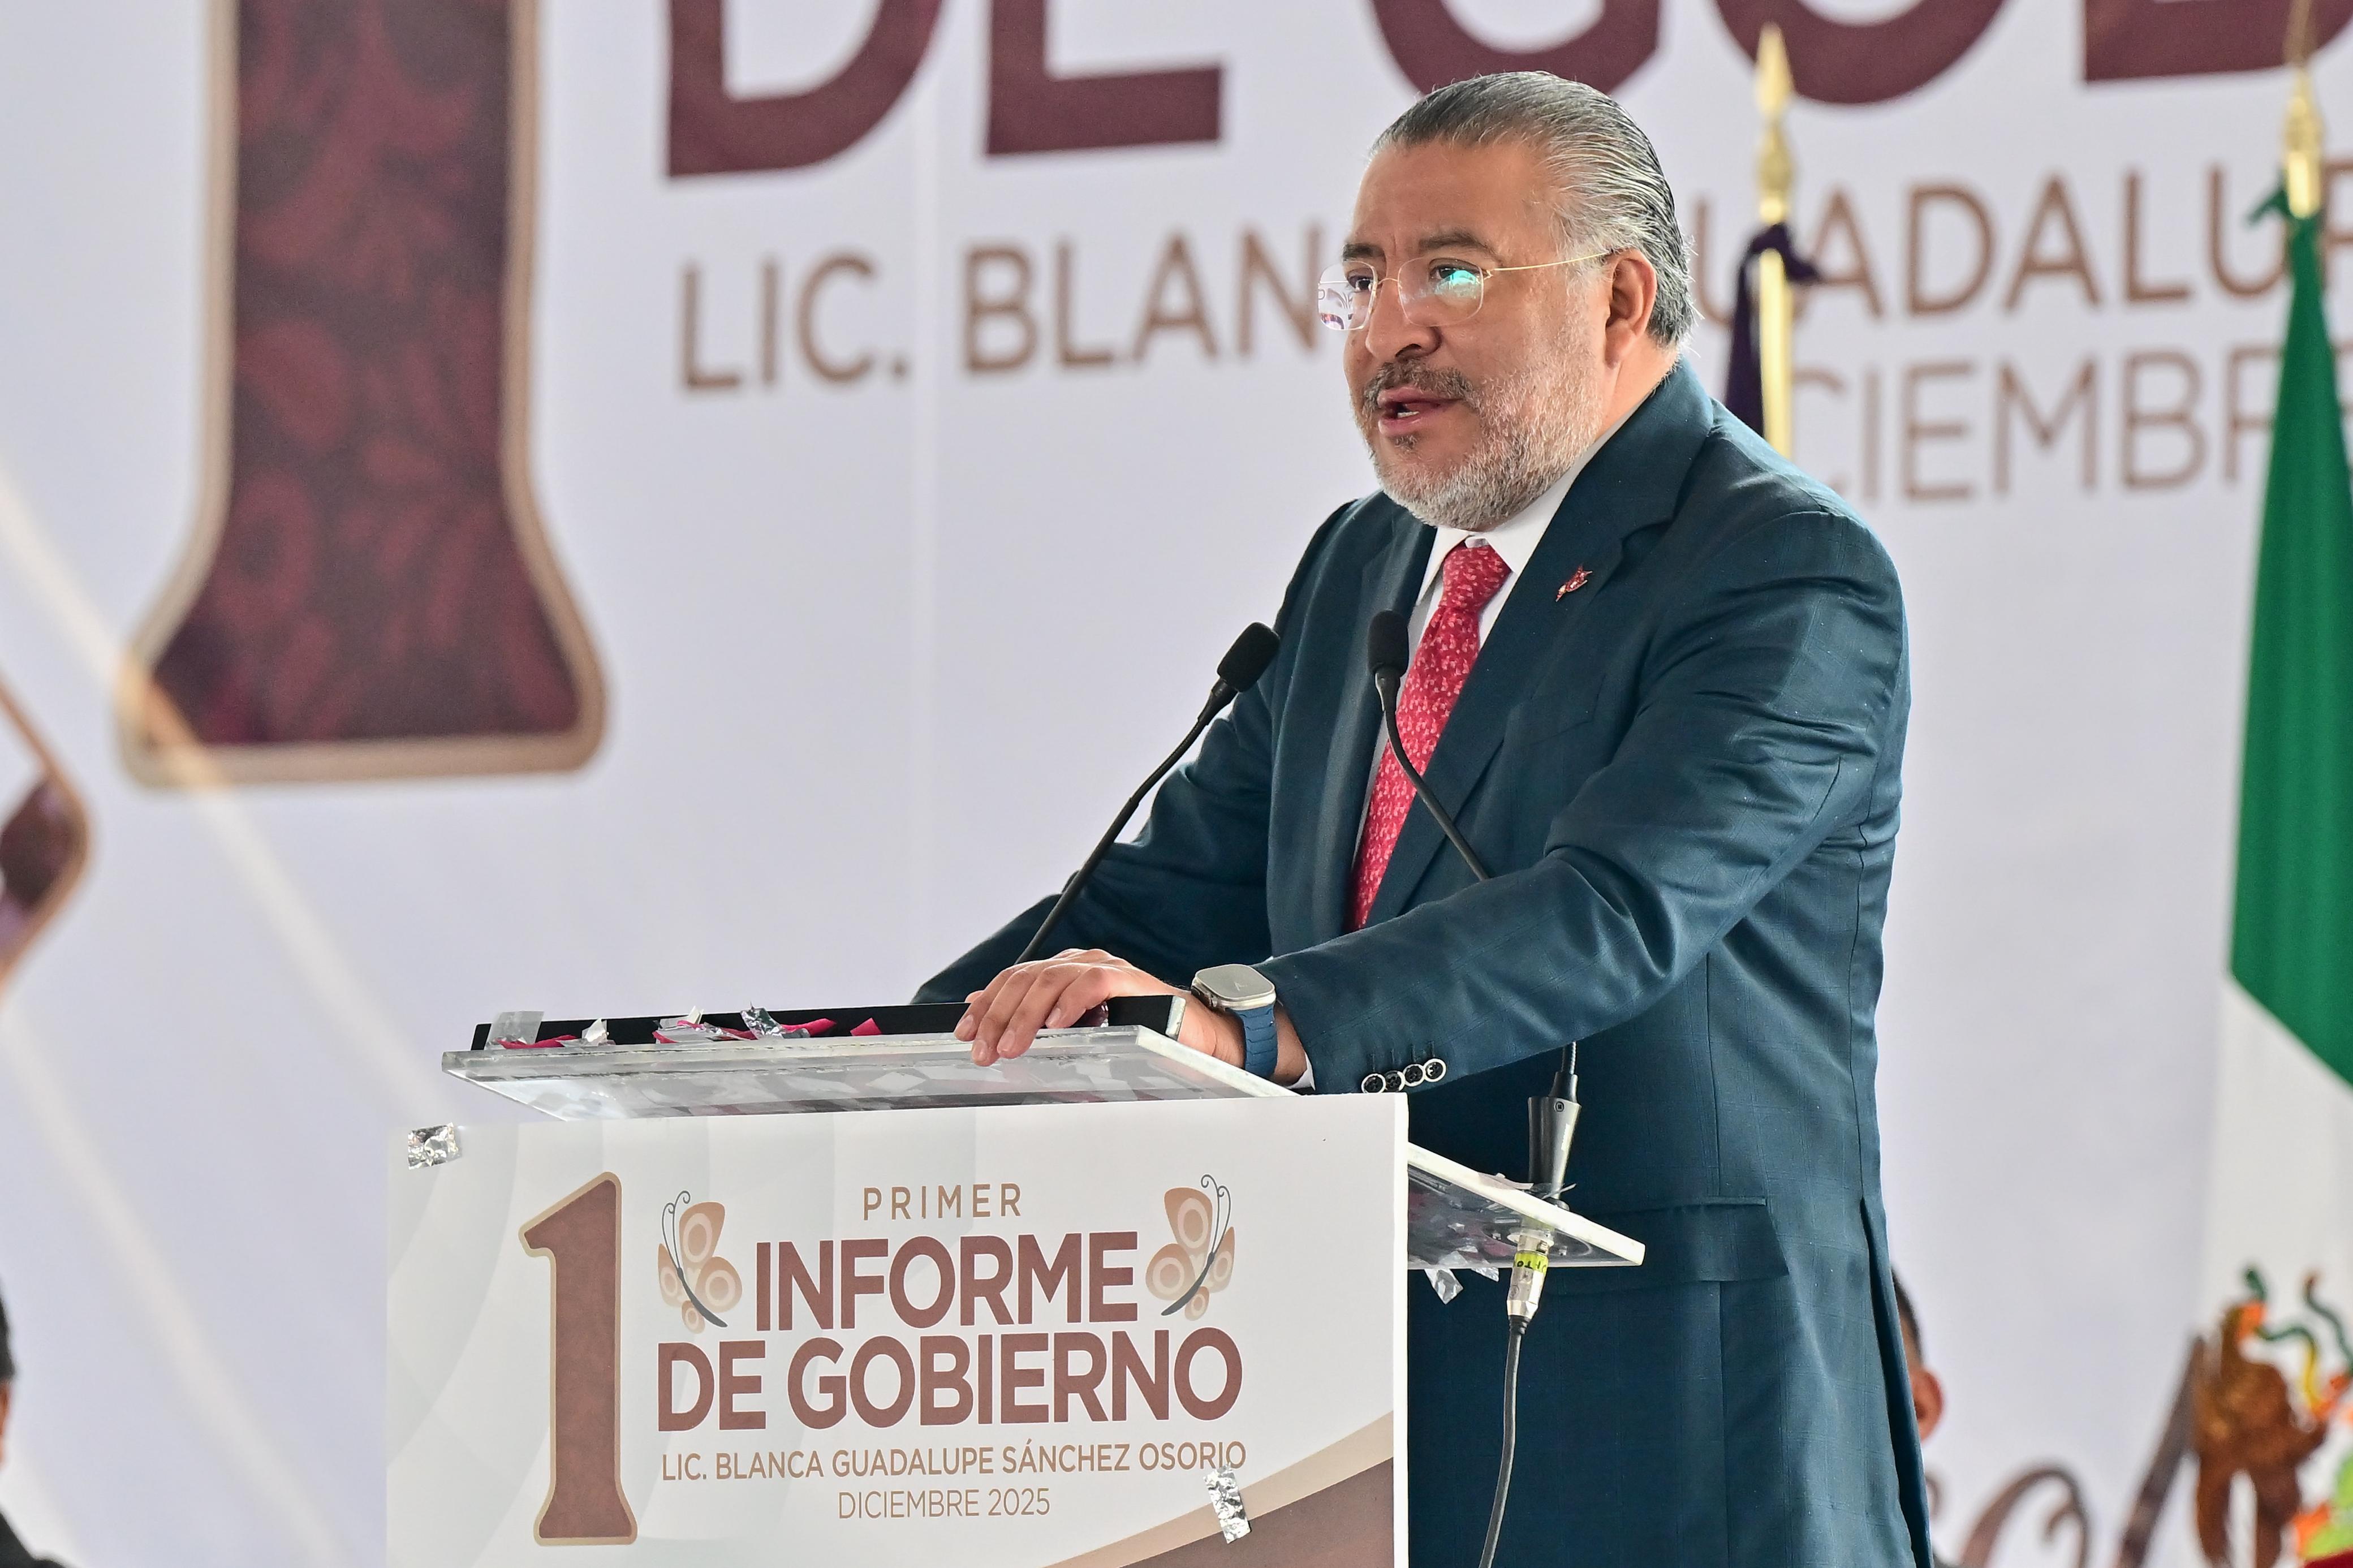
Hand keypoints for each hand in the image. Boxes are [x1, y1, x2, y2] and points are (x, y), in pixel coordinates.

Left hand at [955, 949, 1241, 1066]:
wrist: (1188, 1033)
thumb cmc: (1132, 1033)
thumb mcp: (1074, 1029)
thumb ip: (1034, 1018)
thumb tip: (981, 1009)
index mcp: (1062, 972)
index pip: (1013, 980)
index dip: (984, 1005)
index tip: (962, 1033)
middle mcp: (1079, 963)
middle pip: (1025, 979)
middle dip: (997, 1015)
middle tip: (983, 1049)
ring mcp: (1103, 967)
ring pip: (1051, 980)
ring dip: (1025, 1016)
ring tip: (1011, 1046)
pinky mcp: (1127, 978)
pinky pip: (1091, 983)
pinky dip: (1069, 1003)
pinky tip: (1055, 1025)